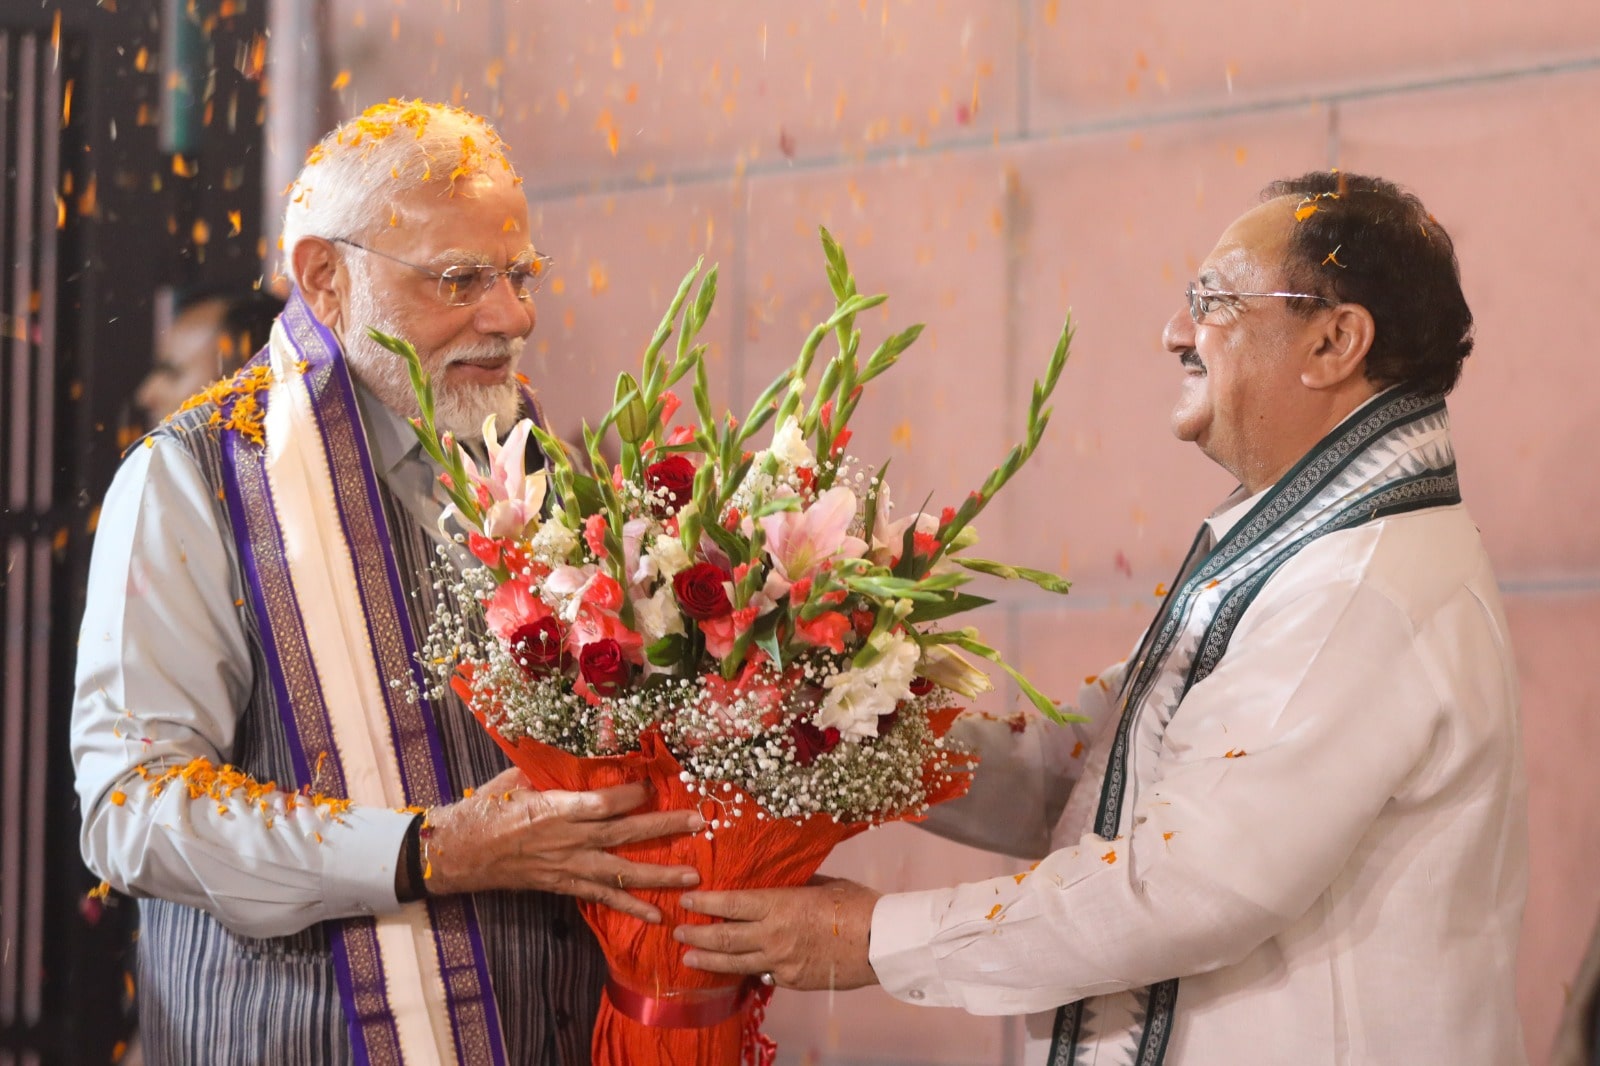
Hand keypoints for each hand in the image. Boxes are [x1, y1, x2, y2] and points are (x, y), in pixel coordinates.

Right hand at [423, 767, 702, 922]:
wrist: (460, 851)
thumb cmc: (489, 807)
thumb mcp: (518, 775)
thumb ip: (553, 764)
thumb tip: (586, 743)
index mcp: (556, 808)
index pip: (603, 802)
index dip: (632, 794)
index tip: (654, 783)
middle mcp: (567, 840)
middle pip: (623, 835)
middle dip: (663, 829)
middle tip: (696, 823)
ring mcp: (567, 867)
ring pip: (620, 873)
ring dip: (658, 875)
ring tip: (691, 877)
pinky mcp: (564, 885)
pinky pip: (601, 898)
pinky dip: (629, 908)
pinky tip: (656, 915)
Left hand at [674, 876, 880, 989]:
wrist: (881, 942)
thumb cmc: (855, 904)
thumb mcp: (820, 883)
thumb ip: (792, 885)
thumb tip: (774, 881)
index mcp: (779, 905)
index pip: (730, 904)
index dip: (705, 902)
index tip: (686, 899)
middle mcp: (773, 936)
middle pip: (724, 938)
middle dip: (697, 934)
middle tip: (678, 931)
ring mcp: (781, 962)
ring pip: (735, 963)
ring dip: (709, 959)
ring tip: (689, 956)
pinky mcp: (792, 980)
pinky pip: (763, 973)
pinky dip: (746, 969)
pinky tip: (735, 967)